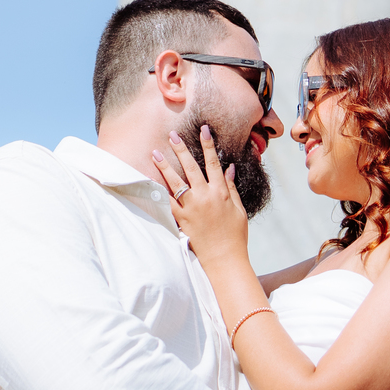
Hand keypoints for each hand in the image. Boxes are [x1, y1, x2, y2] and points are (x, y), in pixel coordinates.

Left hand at [154, 127, 248, 266]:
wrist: (225, 259)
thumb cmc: (235, 235)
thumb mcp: (238, 210)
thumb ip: (231, 188)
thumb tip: (228, 168)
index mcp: (221, 193)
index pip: (214, 163)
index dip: (208, 145)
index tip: (204, 129)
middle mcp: (205, 197)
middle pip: (191, 167)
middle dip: (181, 149)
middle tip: (173, 135)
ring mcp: (192, 208)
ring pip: (176, 182)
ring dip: (165, 166)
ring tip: (155, 153)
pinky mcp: (182, 220)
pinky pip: (168, 202)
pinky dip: (159, 191)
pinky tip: (150, 180)